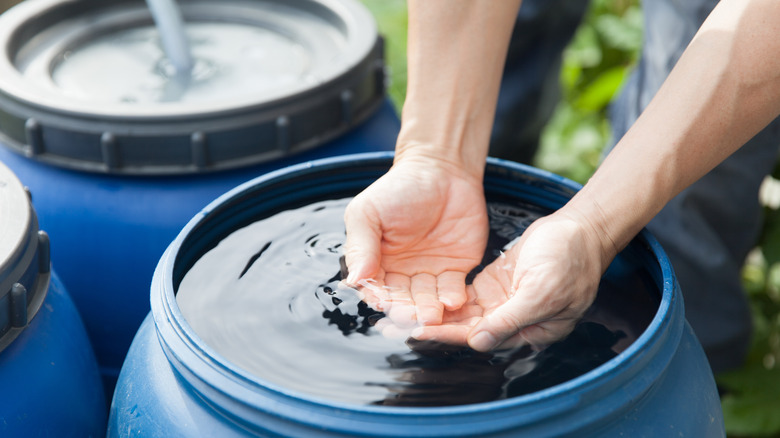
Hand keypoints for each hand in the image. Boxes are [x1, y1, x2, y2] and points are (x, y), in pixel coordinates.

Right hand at [343, 154, 488, 326]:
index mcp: (376, 262)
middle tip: (411, 317)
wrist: (442, 169)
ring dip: (429, 310)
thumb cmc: (399, 187)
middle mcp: (402, 273)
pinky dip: (453, 298)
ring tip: (433, 315)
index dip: (379, 296)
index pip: (375, 287)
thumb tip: (353, 279)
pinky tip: (454, 302)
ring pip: (427, 300)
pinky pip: (453, 290)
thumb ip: (360, 245)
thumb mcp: (368, 212)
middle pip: (402, 300)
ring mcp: (430, 273)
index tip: (383, 303)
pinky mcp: (456, 270)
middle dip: (406, 310)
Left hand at [411, 211, 608, 350]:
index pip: (480, 337)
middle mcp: (512, 322)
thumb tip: (478, 342)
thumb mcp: (542, 291)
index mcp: (528, 331)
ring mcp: (502, 303)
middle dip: (432, 328)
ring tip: (400, 312)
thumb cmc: (570, 259)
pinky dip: (445, 298)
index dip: (448, 335)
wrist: (581, 228)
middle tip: (395, 325)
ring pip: (462, 315)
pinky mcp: (495, 286)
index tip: (416, 332)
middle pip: (466, 329)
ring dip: (433, 314)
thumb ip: (510, 319)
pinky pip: (466, 297)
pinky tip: (419, 295)